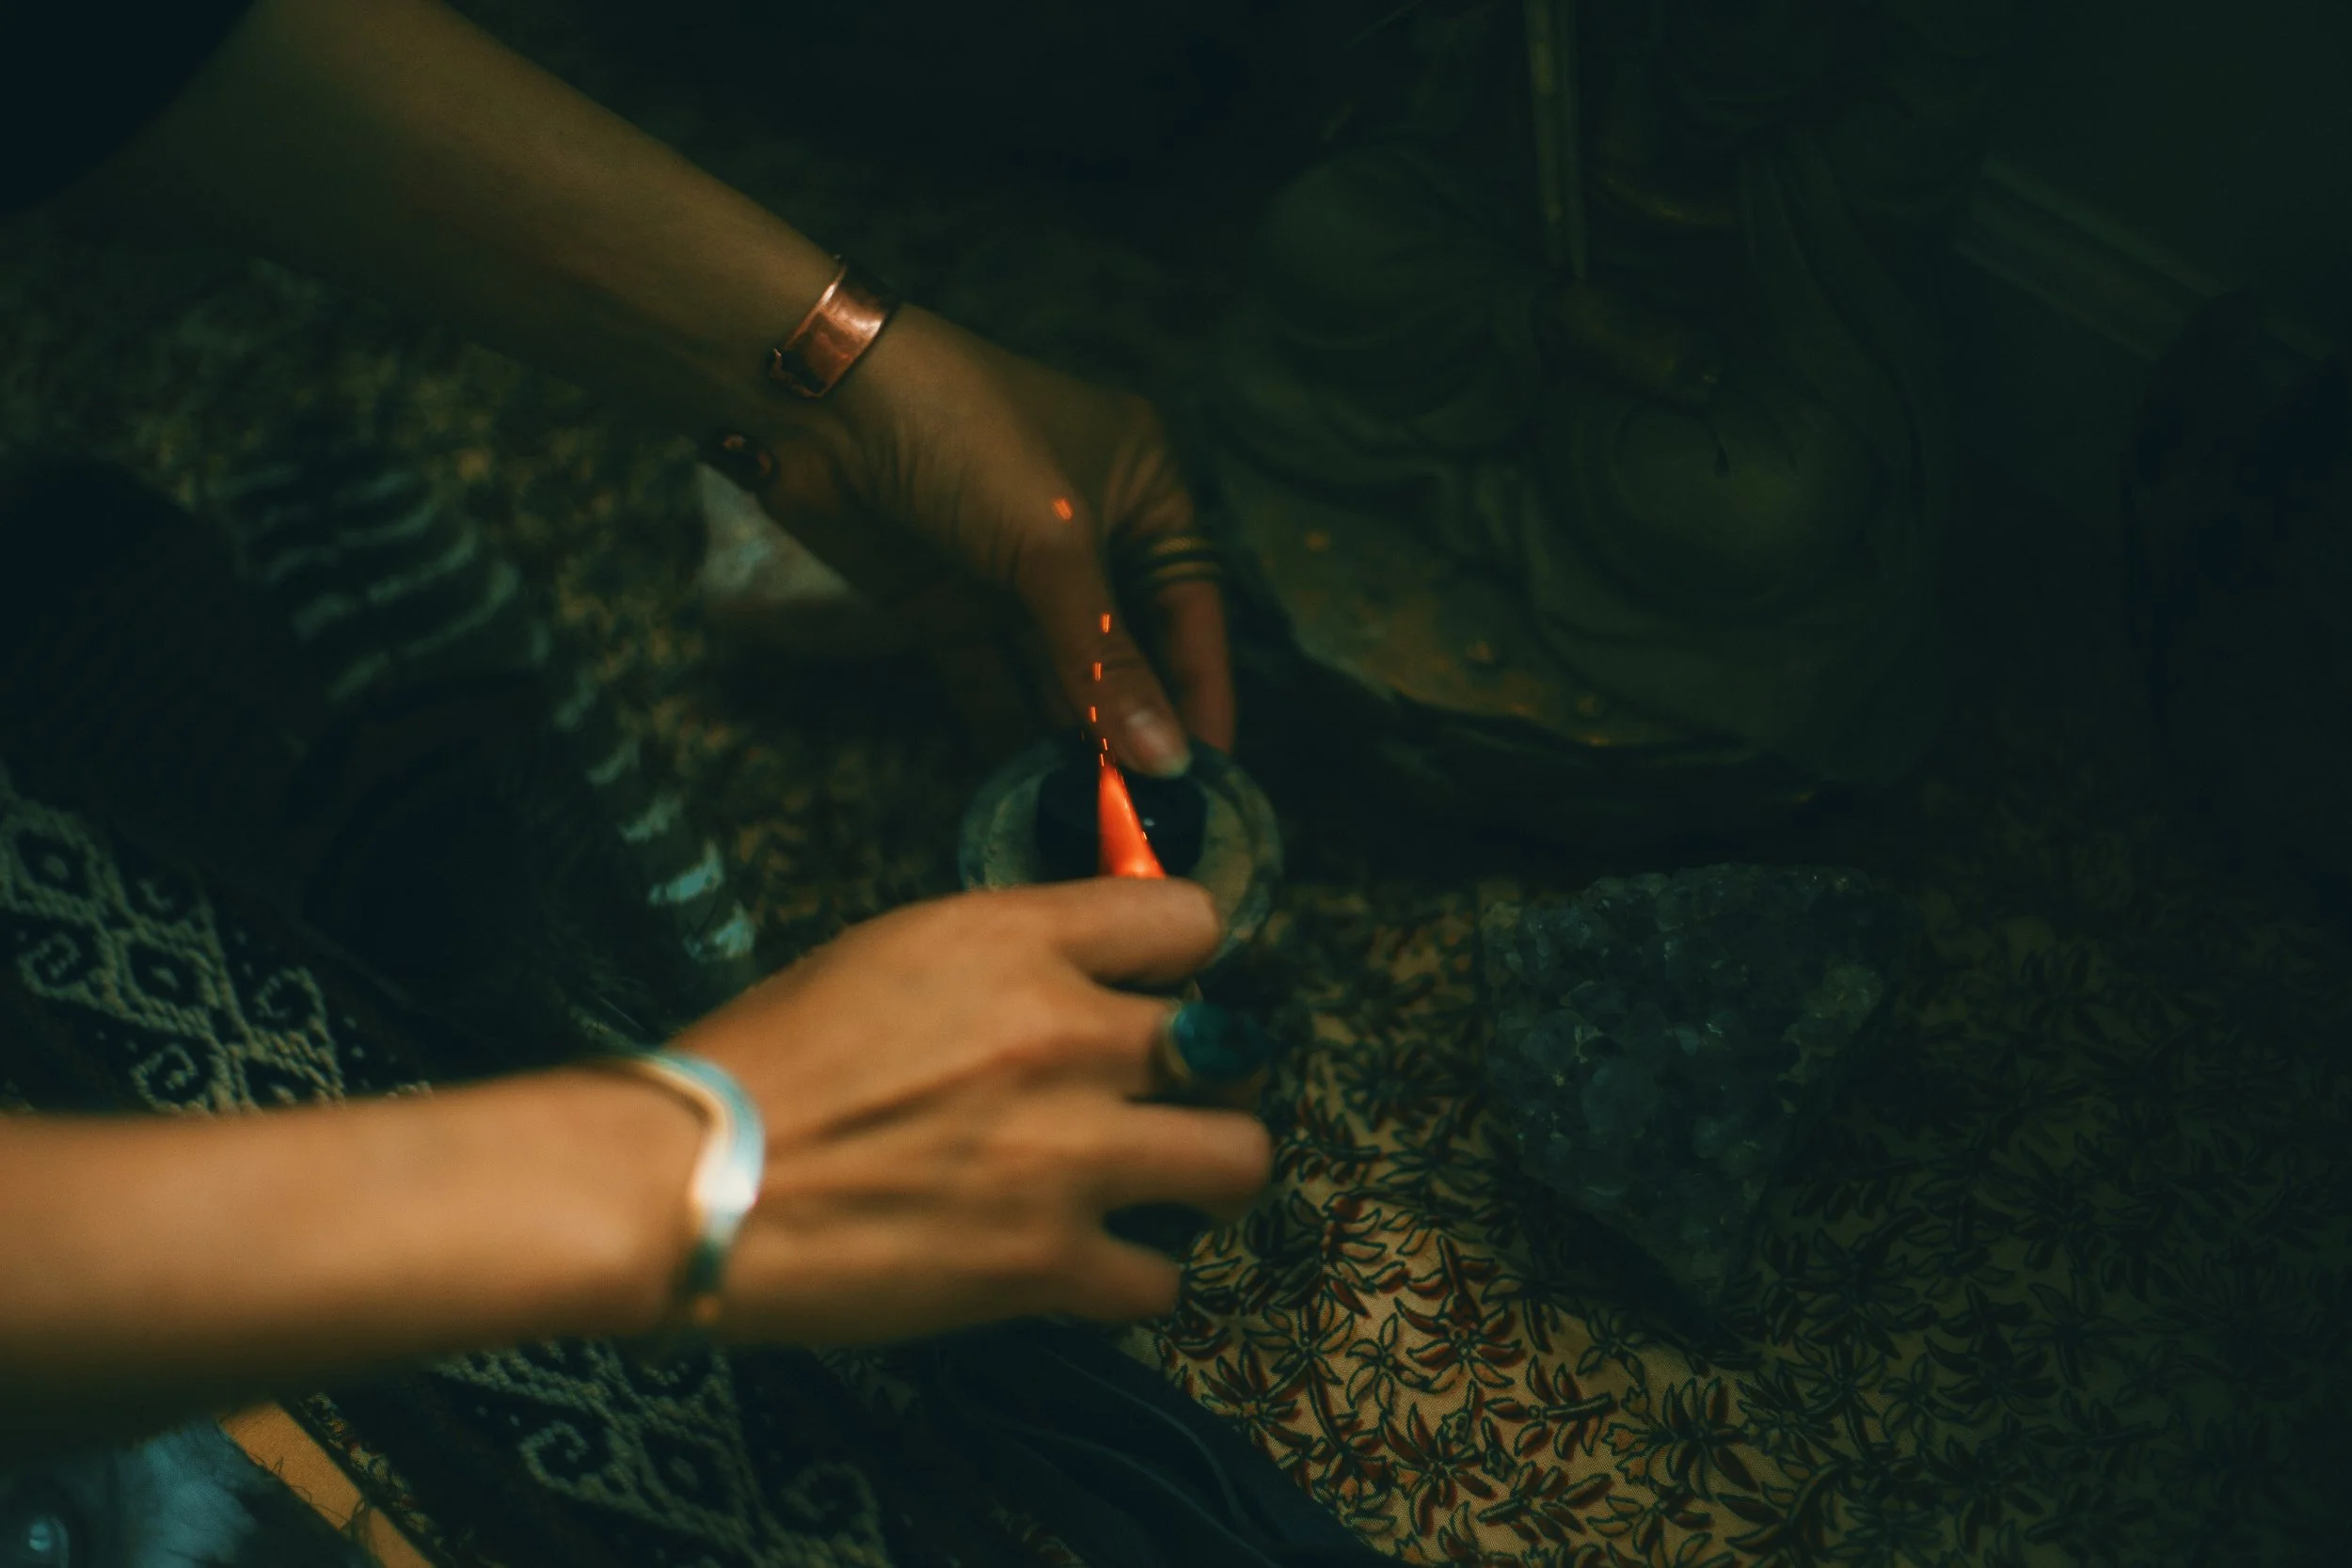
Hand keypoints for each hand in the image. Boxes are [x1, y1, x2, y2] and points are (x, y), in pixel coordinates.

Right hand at [672, 879, 1270, 1344]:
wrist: (685, 1183)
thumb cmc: (762, 1065)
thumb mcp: (888, 954)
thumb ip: (1005, 957)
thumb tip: (1082, 975)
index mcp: (1017, 941)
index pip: (1188, 917)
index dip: (1180, 958)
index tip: (1158, 990)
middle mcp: (1065, 1035)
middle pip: (1235, 1044)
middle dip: (1207, 1074)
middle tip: (1161, 1098)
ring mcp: (1069, 1153)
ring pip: (1239, 1158)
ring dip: (1204, 1173)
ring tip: (1158, 1183)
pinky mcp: (1047, 1265)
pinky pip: (1163, 1280)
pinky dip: (1132, 1277)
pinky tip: (1086, 1264)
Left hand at [750, 307, 1234, 774]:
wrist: (817, 400)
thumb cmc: (963, 433)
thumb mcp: (1051, 546)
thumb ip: (1105, 662)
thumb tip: (1167, 760)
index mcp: (1144, 489)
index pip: (1191, 607)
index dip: (1199, 690)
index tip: (1206, 771)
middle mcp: (1087, 531)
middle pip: (1125, 647)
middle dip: (1133, 726)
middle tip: (1146, 811)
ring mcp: (1013, 570)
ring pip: (1057, 672)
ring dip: (1071, 738)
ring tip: (1092, 816)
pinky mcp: (949, 602)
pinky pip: (992, 679)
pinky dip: (1007, 730)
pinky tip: (1025, 790)